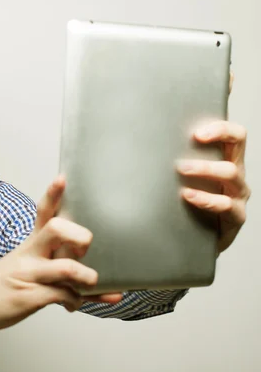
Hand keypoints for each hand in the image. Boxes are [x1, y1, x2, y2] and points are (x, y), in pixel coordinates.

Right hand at [0, 176, 122, 331]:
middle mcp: (30, 254)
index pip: (43, 212)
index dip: (53, 194)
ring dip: (87, 277)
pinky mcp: (29, 297)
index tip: (62, 179)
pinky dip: (76, 301)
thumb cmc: (0, 282)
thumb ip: (49, 258)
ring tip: (91, 282)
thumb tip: (80, 261)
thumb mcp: (22, 261)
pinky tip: (72, 305)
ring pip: (66, 267)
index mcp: (30, 243)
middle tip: (86, 250)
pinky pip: (62, 295)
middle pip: (57, 230)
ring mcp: (29, 274)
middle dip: (81, 237)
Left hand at [177, 119, 250, 252]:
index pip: (234, 136)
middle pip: (238, 146)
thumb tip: (133, 144)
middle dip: (216, 138)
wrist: (193, 243)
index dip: (221, 128)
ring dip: (205, 169)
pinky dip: (206, 199)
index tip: (197, 132)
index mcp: (225, 161)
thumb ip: (168, 162)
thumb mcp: (180, 180)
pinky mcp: (235, 217)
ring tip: (182, 170)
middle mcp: (235, 175)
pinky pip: (225, 205)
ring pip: (231, 174)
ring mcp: (237, 196)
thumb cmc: (185, 206)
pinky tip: (187, 196)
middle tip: (192, 141)